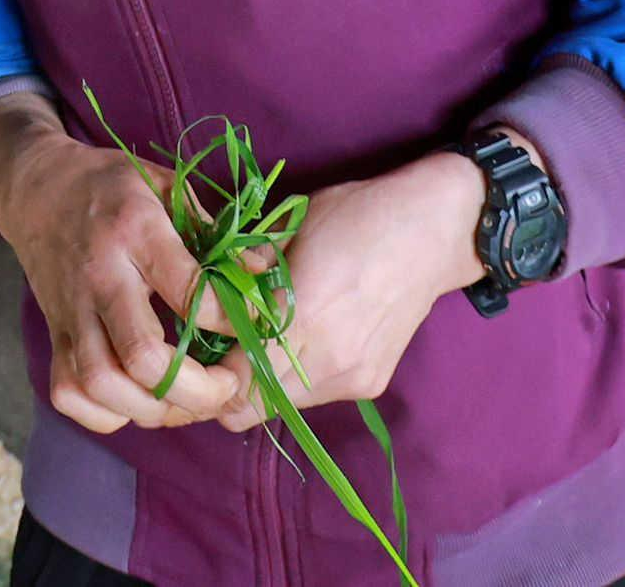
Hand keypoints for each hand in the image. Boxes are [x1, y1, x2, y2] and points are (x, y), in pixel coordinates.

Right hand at [0, 94, 241, 435]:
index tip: (257, 325)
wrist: (36, 185)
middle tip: (225, 386)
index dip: (231, 321)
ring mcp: (71, 310)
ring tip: (184, 400)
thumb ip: (210, 229)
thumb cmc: (110, 185)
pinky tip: (136, 399)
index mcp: (136, 231)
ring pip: (103, 385)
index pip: (189, 291)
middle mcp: (101, 276)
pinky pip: (71, 393)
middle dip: (196, 390)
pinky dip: (106, 413)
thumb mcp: (163, 184)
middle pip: (143, 357)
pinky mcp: (53, 332)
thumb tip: (261, 272)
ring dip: (152, 409)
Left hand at [217, 150, 486, 431]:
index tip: (194, 343)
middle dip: (227, 383)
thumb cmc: (353, 215)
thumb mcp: (288, 231)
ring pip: (284, 405)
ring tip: (258, 335)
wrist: (430, 231)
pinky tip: (299, 337)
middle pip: (253, 408)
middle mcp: (329, 363)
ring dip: (262, 380)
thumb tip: (210, 295)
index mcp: (302, 318)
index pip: (235, 384)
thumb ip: (247, 272)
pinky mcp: (371, 384)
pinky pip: (316, 394)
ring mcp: (353, 379)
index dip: (206, 371)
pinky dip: (296, 375)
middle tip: (217, 342)